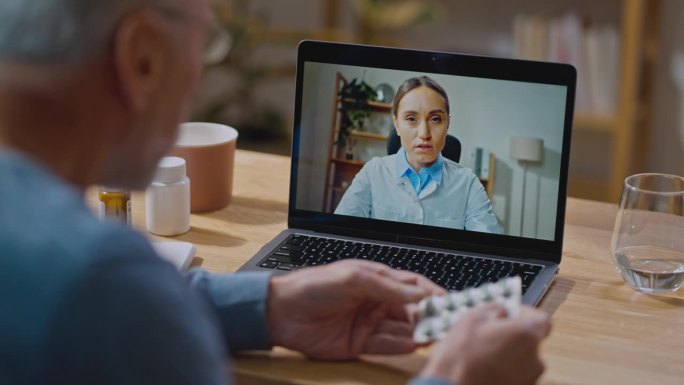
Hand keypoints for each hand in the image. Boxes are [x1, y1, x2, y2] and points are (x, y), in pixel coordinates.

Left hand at [266, 259, 444, 359]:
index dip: (430, 293)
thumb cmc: (313, 286)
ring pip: (401, 330)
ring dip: (418, 333)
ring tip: (435, 335)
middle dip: (428, 316)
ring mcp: (369, 323)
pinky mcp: (360, 344)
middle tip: (446, 322)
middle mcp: (375, 302)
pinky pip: (386, 345)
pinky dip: (401, 346)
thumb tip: (417, 293)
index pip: (411, 286)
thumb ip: (387, 287)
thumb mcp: (353, 278)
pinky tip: (414, 344)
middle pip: (410, 310)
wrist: (282, 312)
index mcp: (375, 279)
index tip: (449, 301)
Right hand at [420, 304, 550, 384]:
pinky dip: (504, 370)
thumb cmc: (461, 356)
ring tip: (483, 354)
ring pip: (522, 359)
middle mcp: (535, 359)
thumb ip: (494, 309)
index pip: (542, 319)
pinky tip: (484, 368)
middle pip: (531, 340)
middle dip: (513, 335)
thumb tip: (501, 310)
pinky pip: (515, 375)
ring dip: (508, 354)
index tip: (511, 313)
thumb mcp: (472, 318)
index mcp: (527, 335)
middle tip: (491, 334)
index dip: (526, 314)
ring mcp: (529, 379)